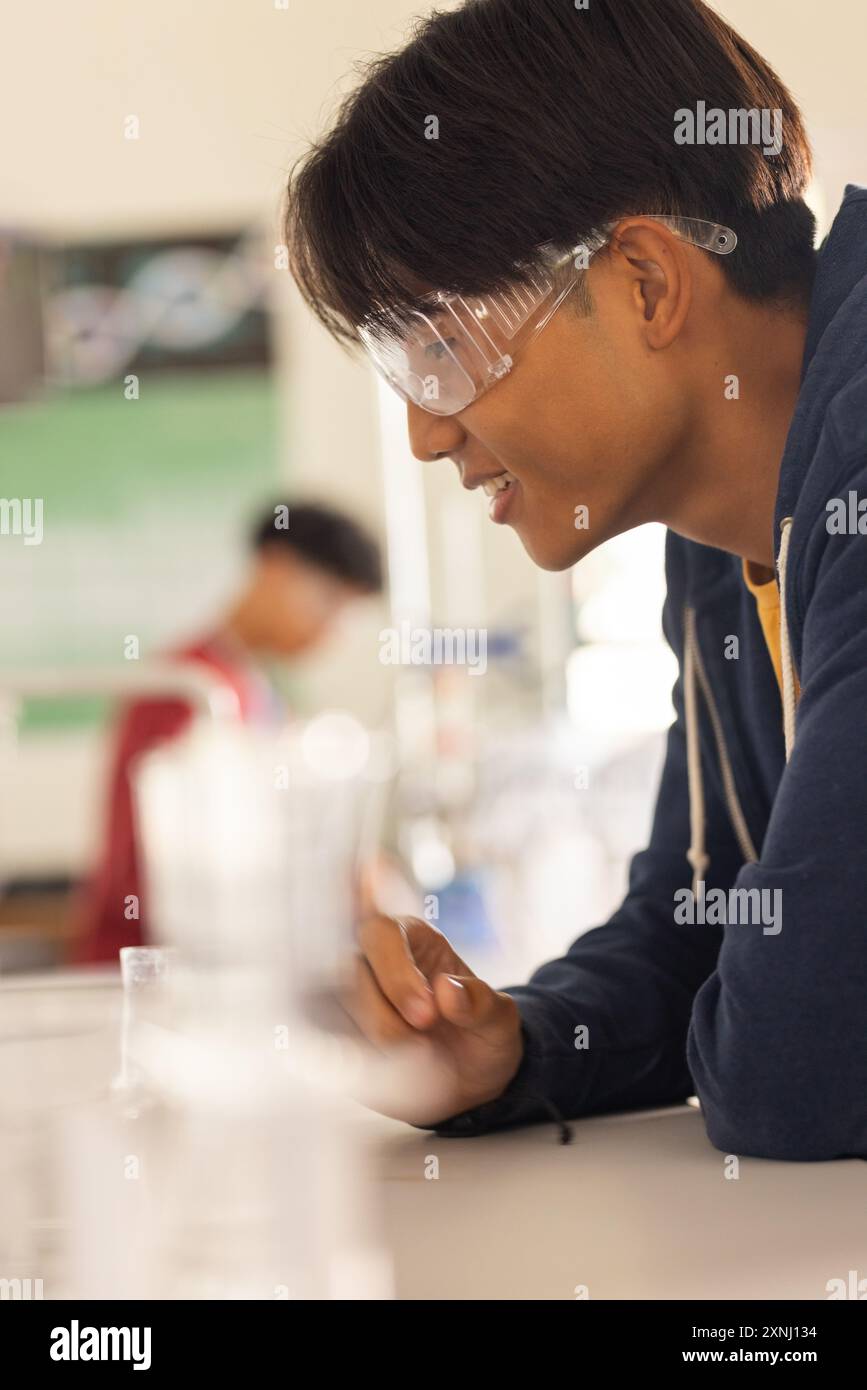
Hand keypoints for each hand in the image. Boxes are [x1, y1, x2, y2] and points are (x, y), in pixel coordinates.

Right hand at [345, 914, 523, 1126]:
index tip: (428, 1014)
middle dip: (383, 1014)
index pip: (381, 933)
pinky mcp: (340, 1039)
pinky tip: (392, 1072)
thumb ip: (480, 1002)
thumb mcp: (500, 1019)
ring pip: (331, 1009)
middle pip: (346, 970)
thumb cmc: (482, 1036)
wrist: (470, 1083)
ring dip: (372, 1042)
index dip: (396, 972)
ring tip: (416, 1060)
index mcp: (411, 940)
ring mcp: (352, 1002)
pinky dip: (359, 1063)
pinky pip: (328, 1045)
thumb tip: (447, 990)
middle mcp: (373, 964)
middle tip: (423, 1044)